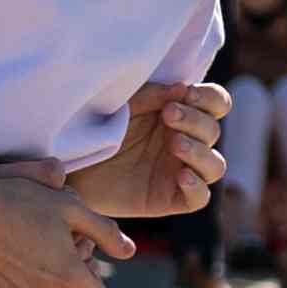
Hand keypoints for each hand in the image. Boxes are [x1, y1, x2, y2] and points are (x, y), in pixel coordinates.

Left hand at [73, 78, 229, 222]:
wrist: (69, 165)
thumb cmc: (97, 129)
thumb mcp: (125, 105)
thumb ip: (153, 95)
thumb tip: (183, 88)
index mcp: (181, 115)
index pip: (216, 104)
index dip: (209, 98)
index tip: (186, 93)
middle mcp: (185, 142)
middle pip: (212, 131)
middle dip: (194, 121)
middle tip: (168, 114)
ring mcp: (179, 171)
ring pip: (215, 165)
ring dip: (200, 152)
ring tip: (176, 144)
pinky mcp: (169, 199)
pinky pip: (200, 197)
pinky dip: (197, 187)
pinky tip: (181, 175)